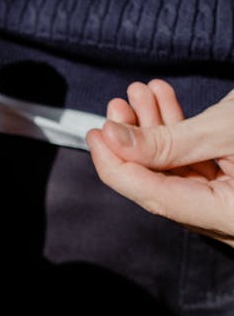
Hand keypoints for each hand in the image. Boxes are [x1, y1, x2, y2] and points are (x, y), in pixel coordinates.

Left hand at [86, 80, 233, 246]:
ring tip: (138, 96)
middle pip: (160, 184)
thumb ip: (166, 141)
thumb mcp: (222, 130)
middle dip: (134, 141)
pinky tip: (161, 102)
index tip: (95, 136)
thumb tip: (113, 140)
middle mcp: (224, 219)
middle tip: (117, 107)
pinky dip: (177, 134)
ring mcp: (226, 204)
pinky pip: (194, 164)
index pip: (153, 197)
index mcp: (226, 217)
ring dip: (153, 130)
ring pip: (175, 170)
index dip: (117, 165)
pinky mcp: (231, 187)